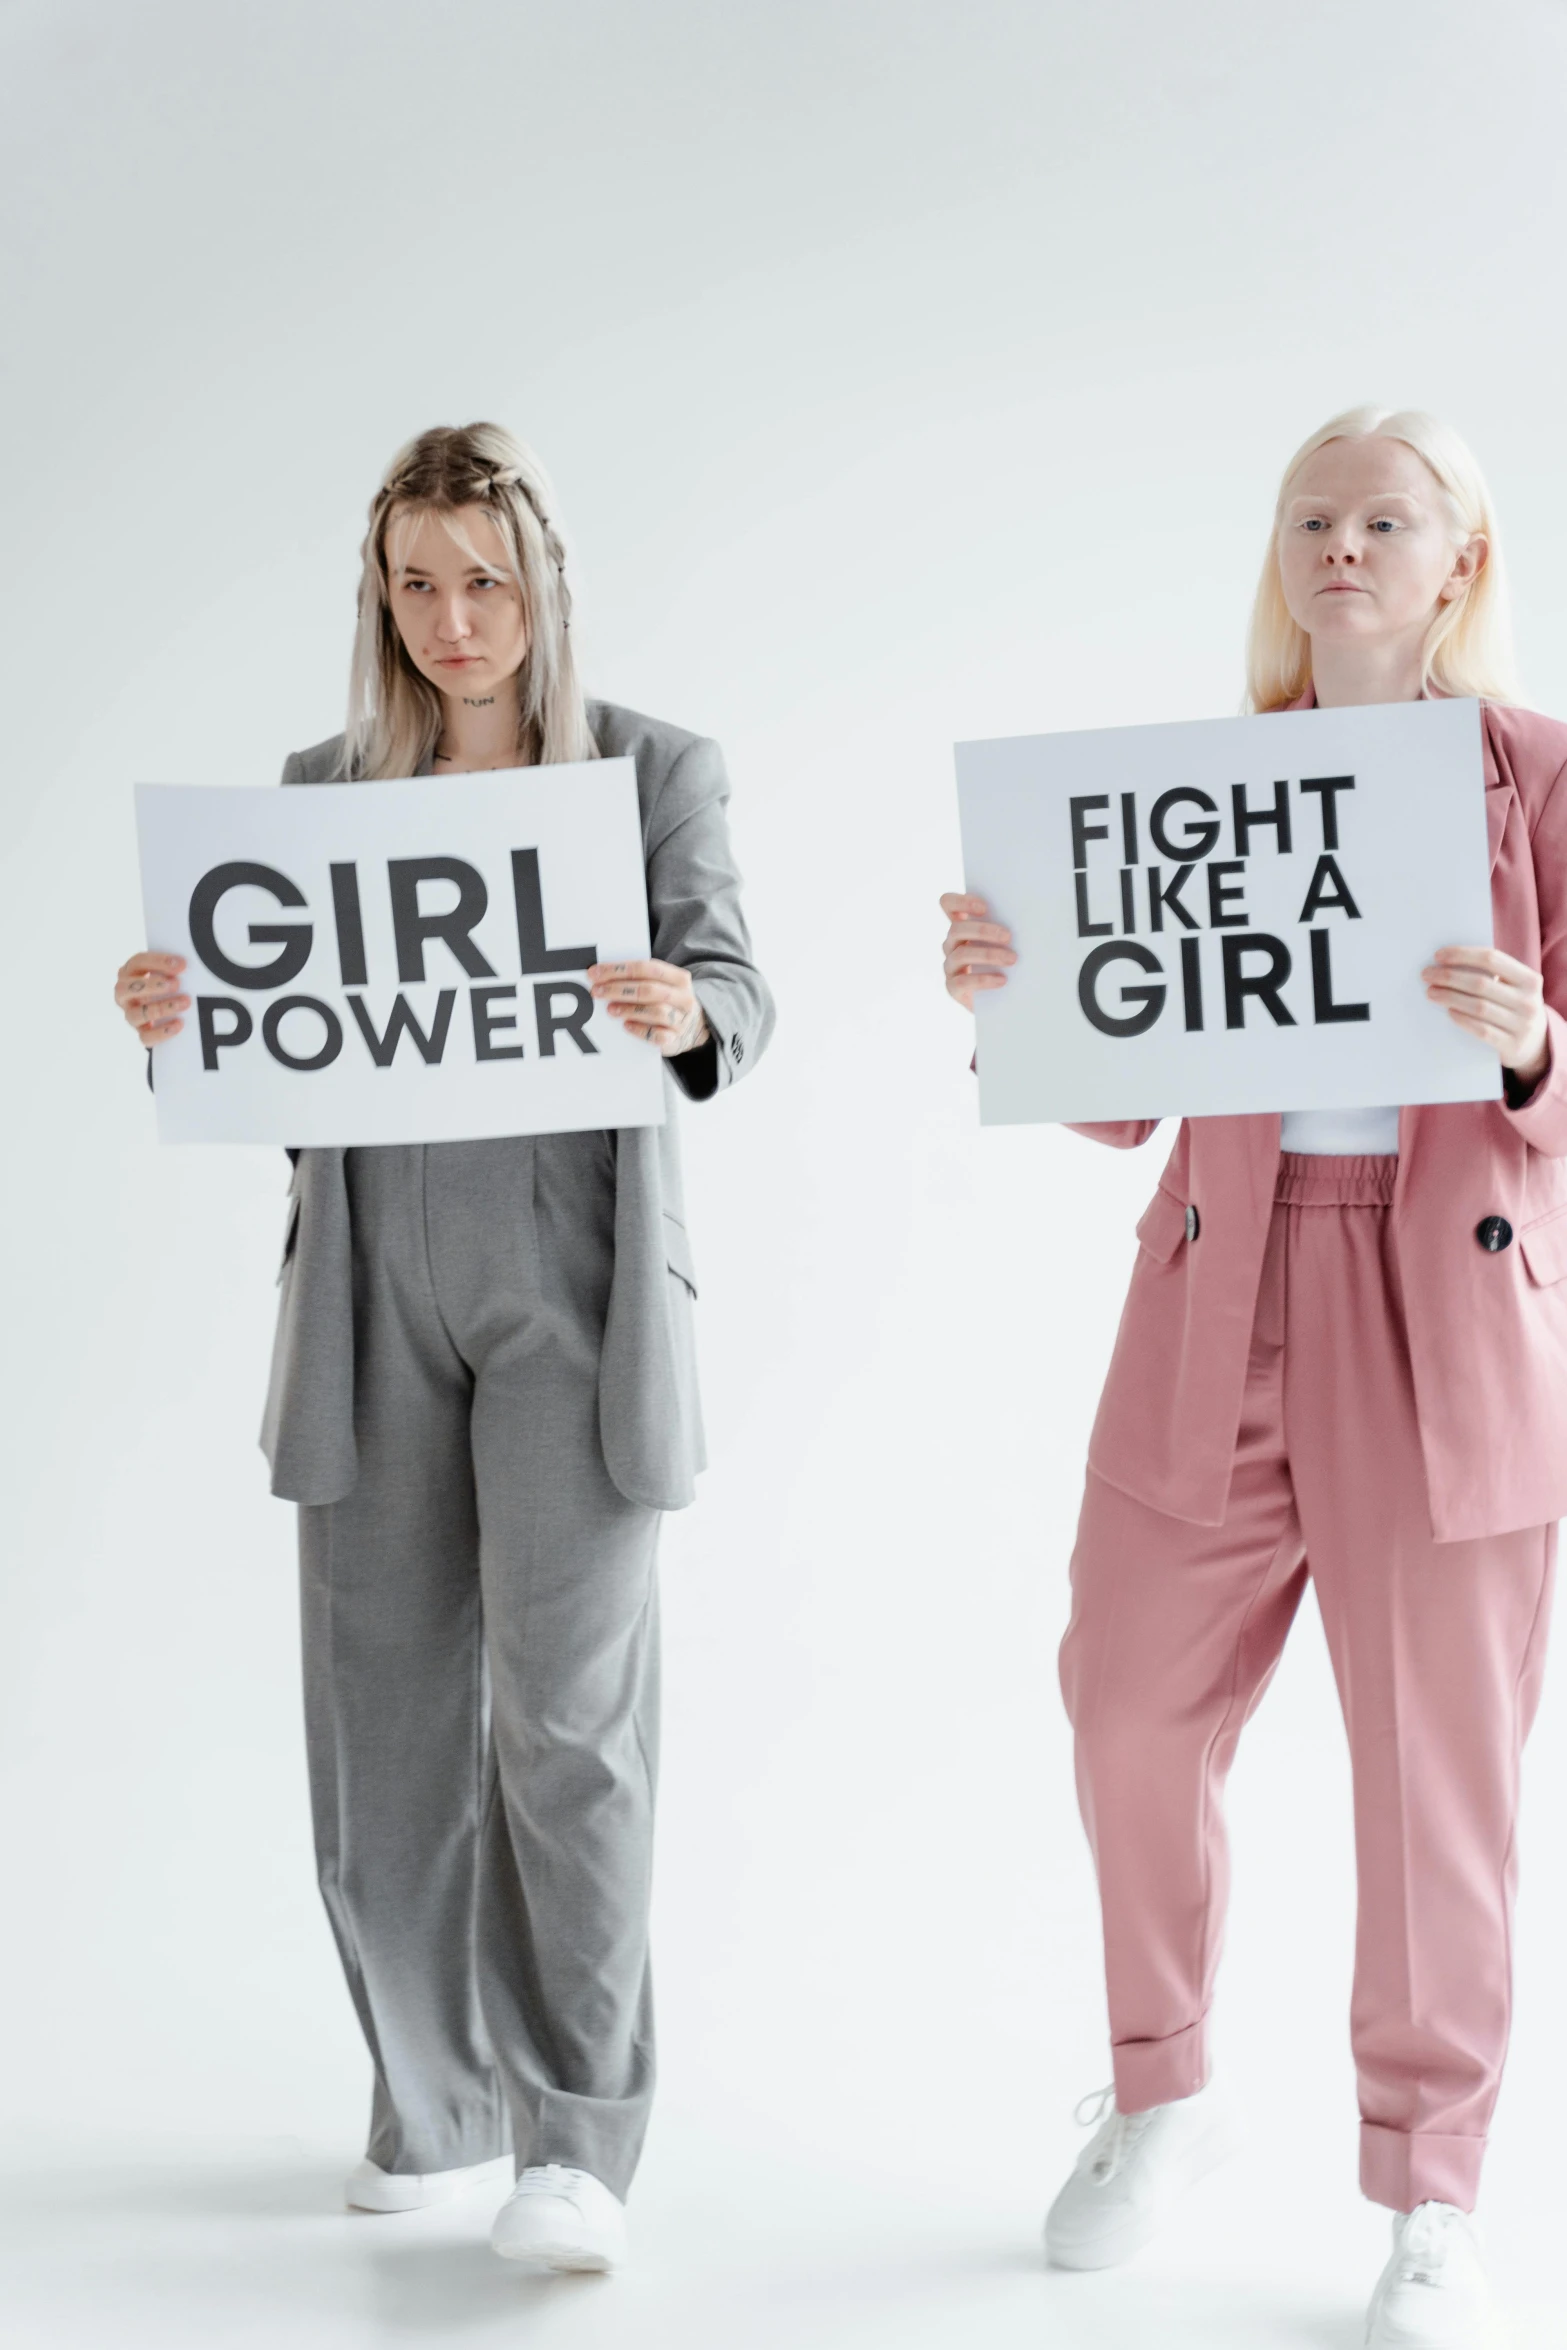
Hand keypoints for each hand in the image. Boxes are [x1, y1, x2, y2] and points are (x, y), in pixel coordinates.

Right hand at [116, 951, 188, 1043]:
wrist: (168, 1010)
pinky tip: (178, 1024)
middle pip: (124, 989)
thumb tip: (186, 965)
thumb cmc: (168, 983)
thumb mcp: (168, 971)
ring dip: (160, 1008)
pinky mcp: (141, 1032)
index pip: (137, 963)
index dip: (158, 962)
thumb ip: (173, 968)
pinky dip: (161, 1032)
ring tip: (184, 1002)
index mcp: (129, 972)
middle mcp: (124, 994)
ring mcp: (131, 1015)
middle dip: (151, 986)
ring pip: (134, 1015)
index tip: (181, 964)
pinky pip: (145, 1037)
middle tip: (176, 984)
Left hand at [588, 959, 709, 1056]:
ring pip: (655, 1012)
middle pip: (648, 990)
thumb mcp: (663, 985)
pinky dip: (640, 1030)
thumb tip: (602, 975)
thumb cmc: (668, 1002)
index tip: (595, 973)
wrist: (694, 1028)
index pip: (646, 968)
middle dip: (618, 989)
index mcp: (678, 978)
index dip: (618, 970)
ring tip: (610, 1010)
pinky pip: (657, 1036)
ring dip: (629, 1009)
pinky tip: (626, 1026)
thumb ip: (640, 979)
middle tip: (597, 992)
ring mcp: (681, 1020)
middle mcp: (683, 998)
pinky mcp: (675, 1040)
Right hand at [940, 893, 1015, 1010]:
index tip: (984, 908)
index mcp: (963, 927)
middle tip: (1008, 936)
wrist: (1003, 999)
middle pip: (957, 929)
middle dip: (983, 930)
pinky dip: (984, 979)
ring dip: (989, 954)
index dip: (962, 902)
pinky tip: (1002, 980)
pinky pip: (962, 982)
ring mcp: (950, 966)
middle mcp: (951, 944)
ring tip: (1012, 959)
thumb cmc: (1007, 964)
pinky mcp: (953, 988)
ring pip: (961, 954)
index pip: (948, 904)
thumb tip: (1028, 919)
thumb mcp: (1005, 943)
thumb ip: (1006, 929)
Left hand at [1423, 945, 1548, 1086]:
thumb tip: (1447, 961)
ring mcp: (1522, 1025)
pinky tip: (1449, 1011)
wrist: (1534, 1043)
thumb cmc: (1513, 1006)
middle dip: (1449, 977)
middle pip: (1481, 983)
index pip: (1492, 959)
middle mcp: (1529, 1001)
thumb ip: (1492, 974)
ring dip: (1450, 997)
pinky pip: (1481, 1030)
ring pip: (1479, 1007)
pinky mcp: (1512, 1045)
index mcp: (1530, 979)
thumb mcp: (1514, 987)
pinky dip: (1462, 1019)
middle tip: (1427, 975)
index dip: (1462, 955)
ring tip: (1431, 992)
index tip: (1438, 956)